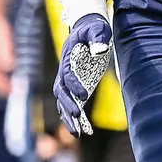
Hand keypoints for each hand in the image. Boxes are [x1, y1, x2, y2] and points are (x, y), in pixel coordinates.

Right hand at [54, 12, 111, 136]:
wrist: (87, 28)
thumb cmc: (93, 28)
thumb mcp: (98, 28)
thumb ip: (98, 36)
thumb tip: (100, 49)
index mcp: (68, 57)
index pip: (68, 74)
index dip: (75, 85)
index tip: (84, 96)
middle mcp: (64, 70)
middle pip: (61, 91)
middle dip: (68, 105)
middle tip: (77, 117)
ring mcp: (67, 80)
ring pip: (63, 101)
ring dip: (68, 117)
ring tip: (77, 133)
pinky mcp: (74, 86)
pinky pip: (71, 104)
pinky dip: (74, 118)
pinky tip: (83, 130)